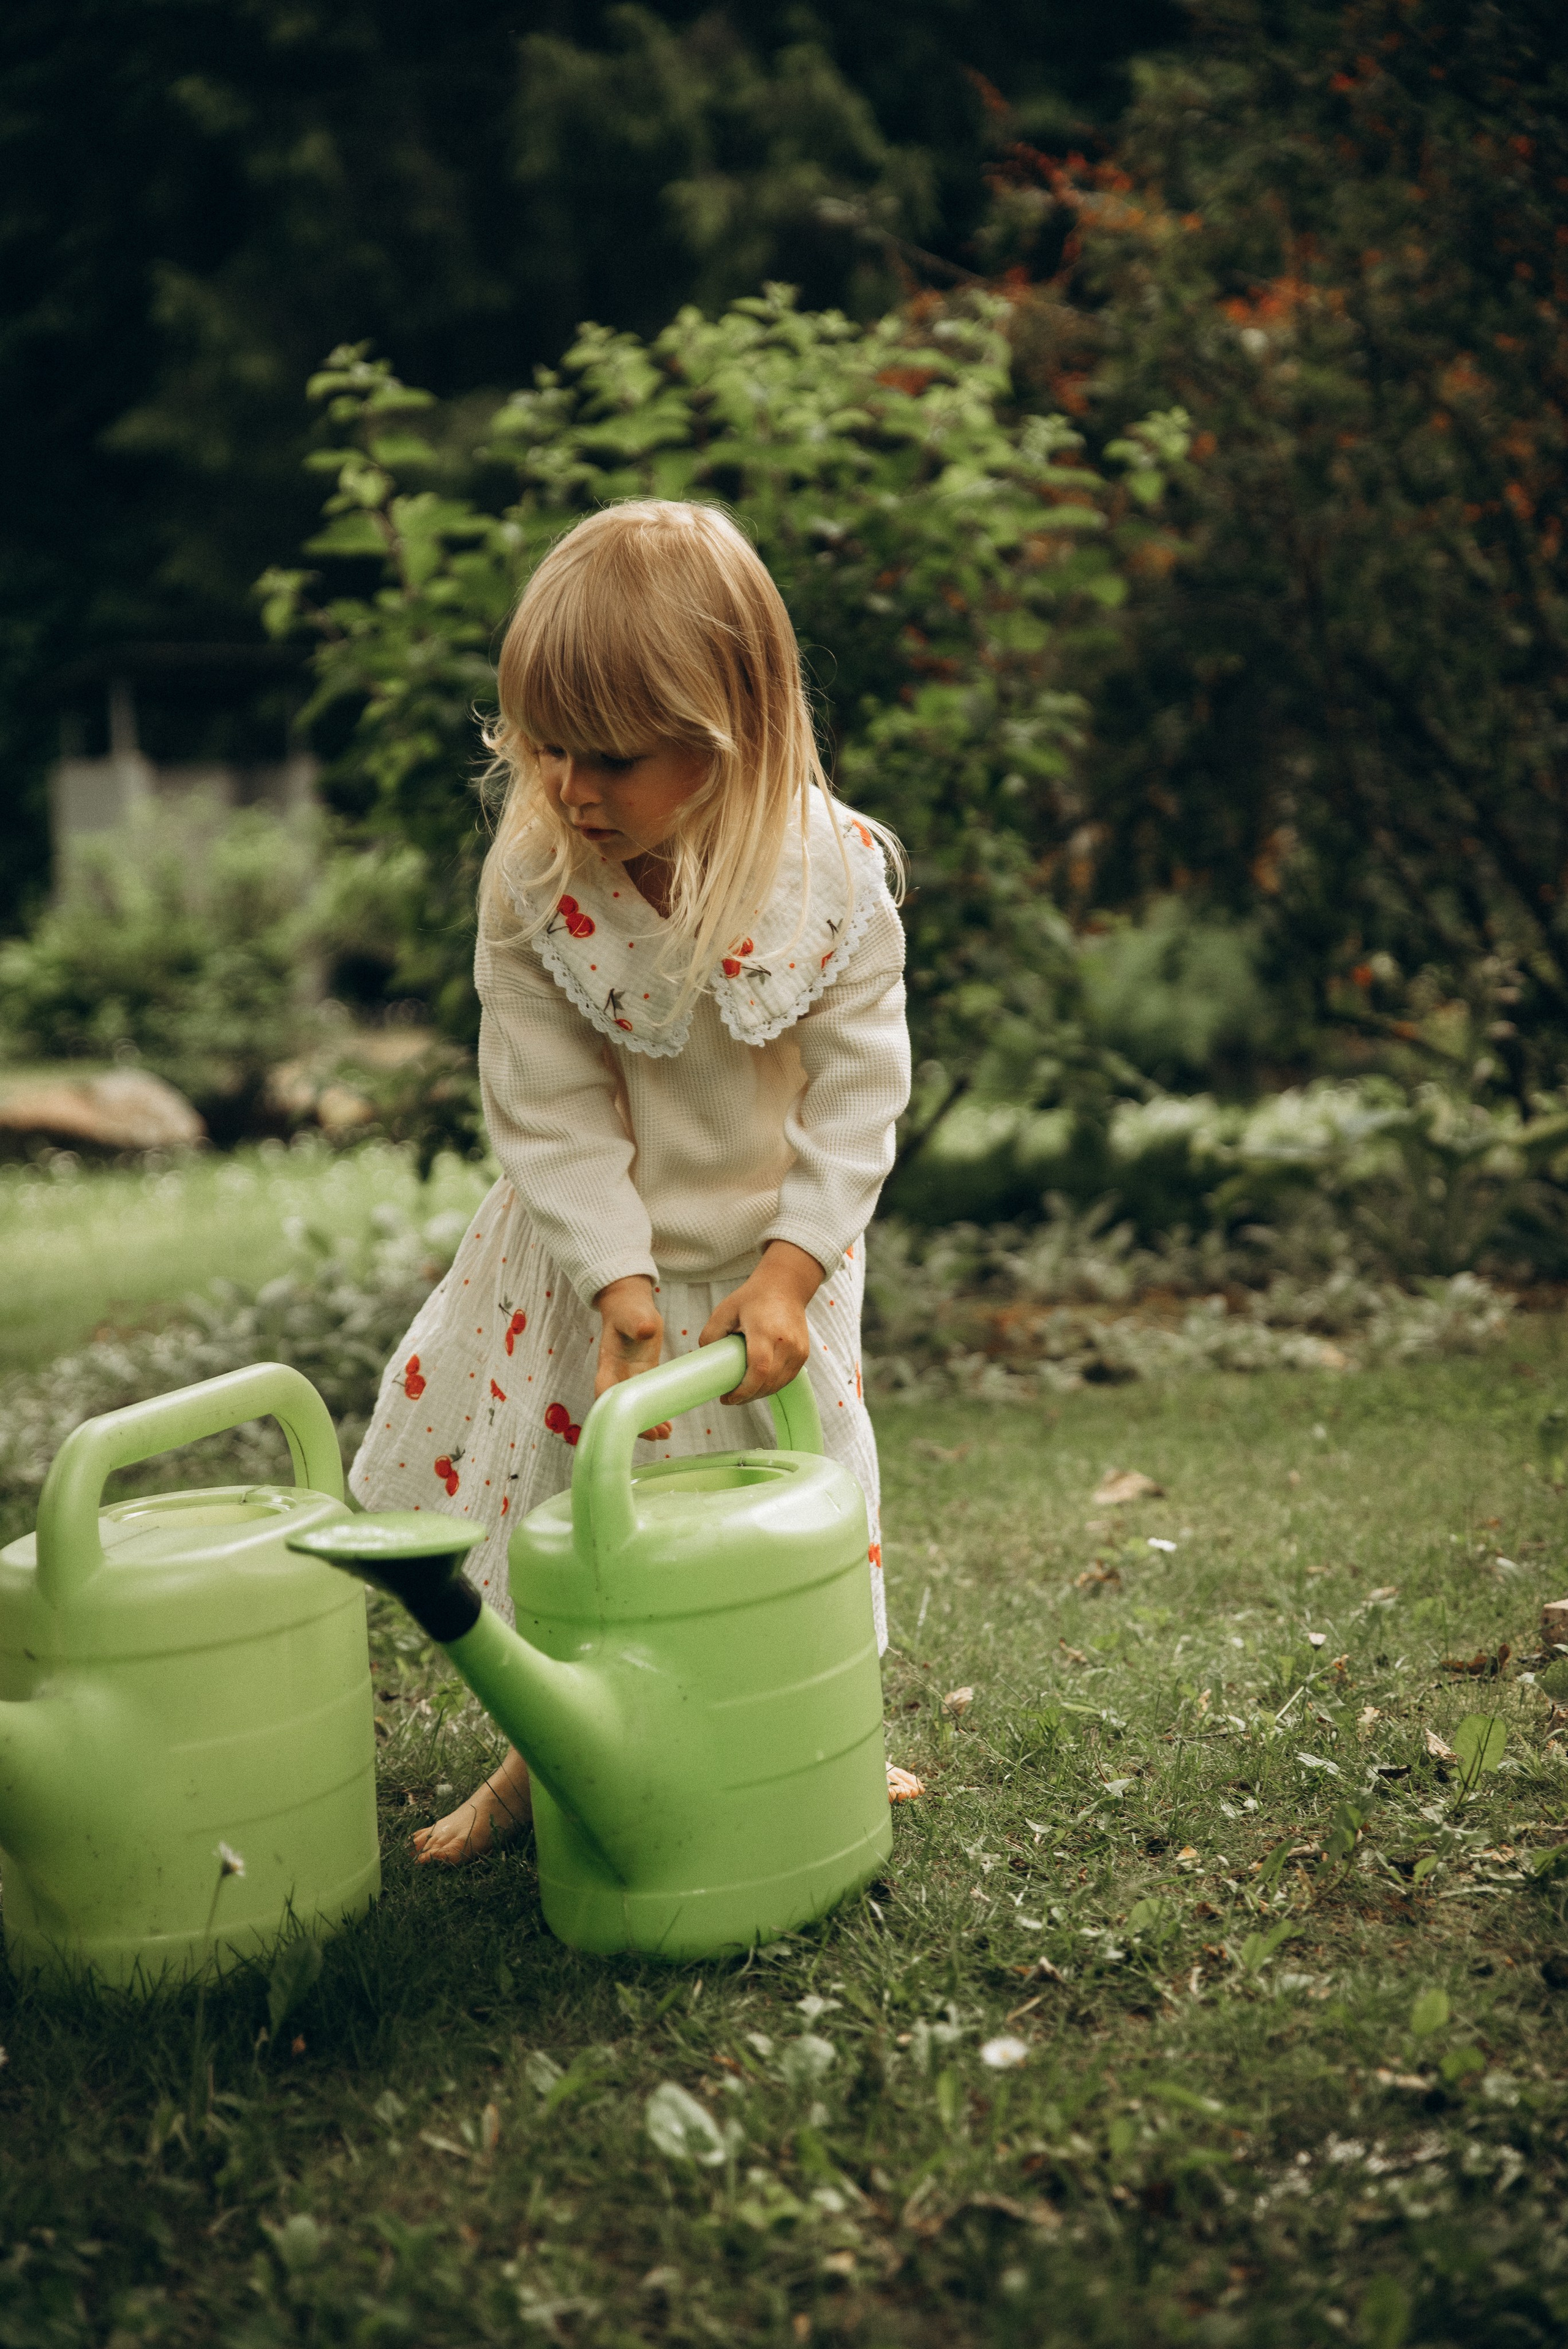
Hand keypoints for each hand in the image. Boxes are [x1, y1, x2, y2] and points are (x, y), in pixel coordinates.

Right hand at [593, 1275, 670, 1439]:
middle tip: (657, 1435)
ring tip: (666, 1435)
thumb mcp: (633, 1313)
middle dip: (637, 1423)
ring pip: (636, 1407)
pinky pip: (648, 1398)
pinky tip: (669, 1426)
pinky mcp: (643, 1374)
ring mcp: (629, 1376)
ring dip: (648, 1423)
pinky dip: (657, 1411)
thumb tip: (646, 1330)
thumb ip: (637, 1322)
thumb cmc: (629, 1308)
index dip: (615, 1409)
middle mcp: (616, 1374)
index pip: (605, 1391)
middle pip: (623, 1406)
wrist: (629, 1303)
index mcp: (609, 1362)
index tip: (631, 1421)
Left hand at [699, 1240, 823, 1405]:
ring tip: (742, 1393)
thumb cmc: (753, 1297)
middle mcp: (786, 1343)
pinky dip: (771, 1386)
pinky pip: (786, 1379)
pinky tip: (758, 1386)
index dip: (743, 1390)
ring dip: (759, 1394)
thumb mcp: (724, 1310)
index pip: (758, 1370)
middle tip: (729, 1398)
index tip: (727, 1398)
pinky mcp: (804, 1354)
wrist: (786, 1286)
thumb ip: (710, 1333)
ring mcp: (798, 1350)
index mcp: (765, 1331)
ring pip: (778, 1385)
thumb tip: (705, 1359)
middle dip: (747, 1396)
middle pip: (767, 1383)